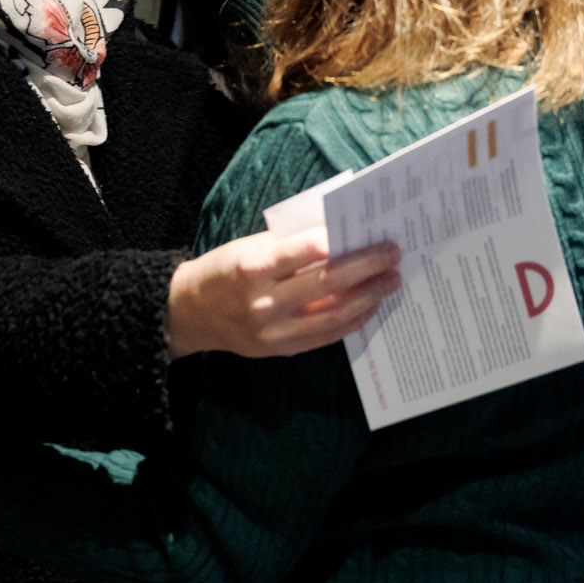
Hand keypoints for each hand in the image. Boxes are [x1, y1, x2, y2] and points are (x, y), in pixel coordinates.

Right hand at [166, 228, 402, 359]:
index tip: (370, 233)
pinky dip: (353, 320)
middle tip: (393, 254)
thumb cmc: (225, 270)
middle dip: (367, 267)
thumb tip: (340, 233)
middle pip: (328, 283)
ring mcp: (274, 330)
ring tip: (390, 280)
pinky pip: (326, 335)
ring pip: (334, 313)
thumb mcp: (249, 246)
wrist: (190, 313)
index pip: (305, 252)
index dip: (340, 242)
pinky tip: (370, 305)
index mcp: (252, 267)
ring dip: (369, 296)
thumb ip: (290, 243)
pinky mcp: (281, 349)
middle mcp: (264, 302)